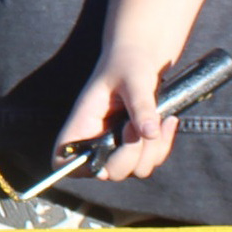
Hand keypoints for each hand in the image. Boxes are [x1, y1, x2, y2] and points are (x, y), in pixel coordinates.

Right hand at [55, 53, 179, 181]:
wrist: (144, 59)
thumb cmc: (129, 63)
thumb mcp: (134, 79)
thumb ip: (141, 105)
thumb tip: (150, 132)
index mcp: (82, 124)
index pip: (62, 159)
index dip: (75, 168)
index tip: (101, 158)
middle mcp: (96, 141)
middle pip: (109, 172)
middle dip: (130, 154)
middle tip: (134, 125)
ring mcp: (117, 147)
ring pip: (135, 170)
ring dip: (152, 150)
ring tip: (159, 118)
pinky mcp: (137, 147)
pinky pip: (152, 160)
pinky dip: (164, 145)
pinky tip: (169, 122)